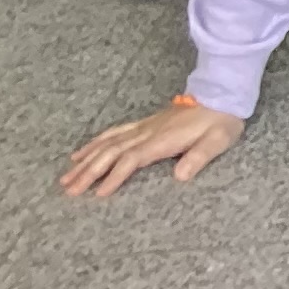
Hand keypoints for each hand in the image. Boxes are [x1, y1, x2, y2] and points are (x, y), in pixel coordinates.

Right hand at [61, 97, 242, 197]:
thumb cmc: (221, 121)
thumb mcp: (218, 140)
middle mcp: (148, 132)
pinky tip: (81, 153)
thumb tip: (181, 176)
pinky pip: (113, 133)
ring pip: (108, 143)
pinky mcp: (144, 124)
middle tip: (68, 190)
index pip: (133, 158)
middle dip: (89, 171)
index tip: (99, 193)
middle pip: (112, 152)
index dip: (116, 176)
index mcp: (163, 139)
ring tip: (66, 176)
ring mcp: (143, 127)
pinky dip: (95, 143)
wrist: (222, 95)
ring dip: (87, 160)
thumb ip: (199, 157)